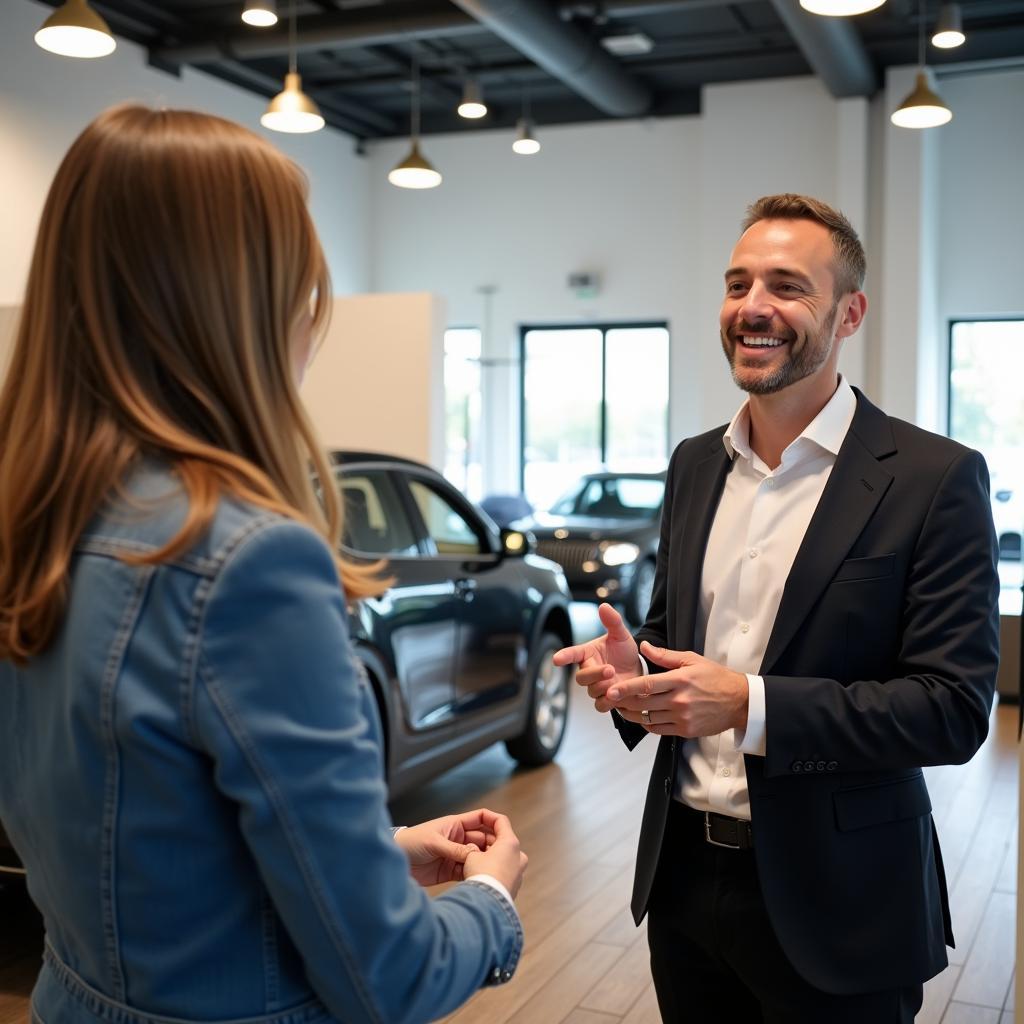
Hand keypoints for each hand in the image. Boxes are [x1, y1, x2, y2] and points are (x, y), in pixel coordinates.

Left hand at [395, 808, 499, 886]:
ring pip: (476, 858)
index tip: (506, 830)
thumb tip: (476, 856)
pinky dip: (473, 875)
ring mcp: (455, 855)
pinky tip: (480, 879)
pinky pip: (467, 871)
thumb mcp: (434, 843)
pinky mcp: (450, 871)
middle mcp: (458, 839)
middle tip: (502, 857)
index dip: (493, 822)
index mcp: (455, 825)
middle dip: (492, 847)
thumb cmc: (411, 843)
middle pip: (482, 841)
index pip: (480, 819)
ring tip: (493, 870)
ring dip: (484, 863)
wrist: (394, 861)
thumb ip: (455, 849)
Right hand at [463, 811, 527, 899]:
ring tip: (472, 858)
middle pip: (502, 840)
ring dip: (489, 855)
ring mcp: (518, 872)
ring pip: (502, 857)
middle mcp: (518, 856)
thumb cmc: (481, 875)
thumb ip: (472, 848)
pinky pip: (503, 872)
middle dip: (485, 840)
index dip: (488, 816)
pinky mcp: (514, 886)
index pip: (501, 821)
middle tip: (469, 842)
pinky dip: (493, 869)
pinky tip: (479, 873)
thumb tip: (472, 850)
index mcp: (510, 843)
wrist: (488, 904)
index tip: (479, 816)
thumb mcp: (471, 855)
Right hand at [552, 603, 641, 711]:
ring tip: (617, 683)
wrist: (639, 670)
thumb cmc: (625, 651)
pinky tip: (617, 696)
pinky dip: (607, 702)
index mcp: (588, 653)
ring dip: (603, 688)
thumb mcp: (621, 635)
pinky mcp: (605, 700)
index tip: (557, 659)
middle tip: (610, 669)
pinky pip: (600, 705)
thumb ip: (613, 621)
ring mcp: (596, 686)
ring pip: (591, 691)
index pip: (572, 654)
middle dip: (594, 674)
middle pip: (581, 677)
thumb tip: (604, 606)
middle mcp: (589, 670)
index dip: (564, 656)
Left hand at [605, 641, 748, 737]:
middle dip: (623, 703)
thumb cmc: (716, 678)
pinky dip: (648, 724)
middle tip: (611, 699)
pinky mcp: (686, 730)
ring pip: (648, 718)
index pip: (647, 684)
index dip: (626, 688)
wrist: (739, 701)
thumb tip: (643, 646)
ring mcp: (683, 718)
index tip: (611, 690)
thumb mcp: (692, 660)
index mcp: (680, 680)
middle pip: (643, 704)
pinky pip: (659, 730)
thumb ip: (665, 655)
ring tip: (623, 708)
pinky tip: (643, 717)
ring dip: (633, 715)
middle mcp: (680, 700)